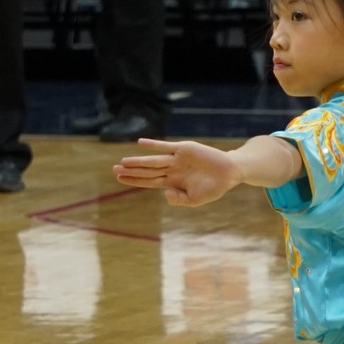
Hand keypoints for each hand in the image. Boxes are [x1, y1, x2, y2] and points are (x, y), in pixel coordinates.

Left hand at [114, 138, 241, 205]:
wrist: (229, 173)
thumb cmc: (213, 188)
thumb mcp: (195, 200)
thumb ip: (179, 199)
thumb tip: (163, 194)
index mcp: (172, 182)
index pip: (149, 181)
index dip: (134, 180)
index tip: (119, 178)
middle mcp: (171, 169)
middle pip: (147, 170)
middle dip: (131, 171)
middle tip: (113, 170)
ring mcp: (177, 159)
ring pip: (153, 160)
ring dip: (138, 161)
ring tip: (123, 162)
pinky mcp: (184, 149)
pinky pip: (166, 146)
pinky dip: (153, 145)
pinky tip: (140, 143)